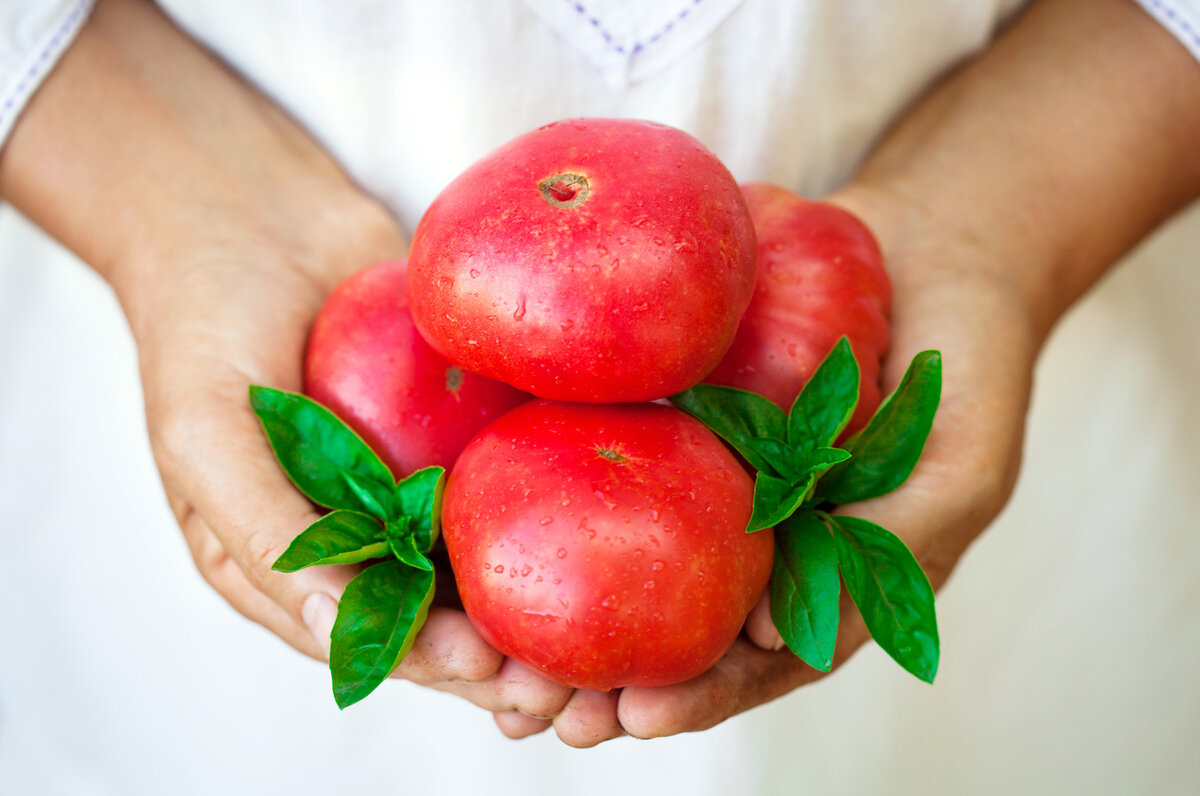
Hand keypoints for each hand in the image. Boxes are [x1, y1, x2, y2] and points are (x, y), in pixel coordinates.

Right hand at [0, 0, 577, 716]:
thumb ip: (265, 533)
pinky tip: (614, 522)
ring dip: (548, 601)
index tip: (495, 671)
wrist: (251, 209)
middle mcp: (363, 532)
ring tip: (606, 631)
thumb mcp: (206, 433)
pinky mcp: (463, 426)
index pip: (369, 638)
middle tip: (572, 676)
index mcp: (291, 562)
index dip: (432, 666)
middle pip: (445, 616)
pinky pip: (515, 472)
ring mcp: (418, 478)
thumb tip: (342, 628)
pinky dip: (559, 503)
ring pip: (492, 557)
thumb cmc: (204, 323)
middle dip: (507, 657)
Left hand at [489, 0, 1199, 744]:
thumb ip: (890, 552)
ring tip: (490, 655)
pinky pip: (607, 445)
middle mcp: (748, 534)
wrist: (933, 244)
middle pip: (665, 621)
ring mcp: (704, 471)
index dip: (693, 694)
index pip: (748, 656)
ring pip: (621, 551)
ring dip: (555, 608)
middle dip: (598, 676)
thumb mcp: (958, 465)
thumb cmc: (966, 365)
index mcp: (815, 574)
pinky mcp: (671, 403)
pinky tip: (488, 508)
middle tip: (535, 708)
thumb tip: (766, 632)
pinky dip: (552, 485)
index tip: (631, 716)